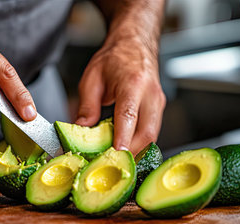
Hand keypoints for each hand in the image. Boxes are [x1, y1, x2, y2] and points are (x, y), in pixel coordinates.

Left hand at [75, 38, 165, 154]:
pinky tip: (124, 147)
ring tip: (116, 158)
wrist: (135, 44)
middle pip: (146, 132)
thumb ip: (87, 106)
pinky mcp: (159, 109)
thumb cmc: (115, 58)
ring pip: (152, 135)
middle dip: (130, 152)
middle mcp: (150, 94)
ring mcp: (158, 102)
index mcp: (132, 83)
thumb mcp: (92, 78)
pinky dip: (139, 143)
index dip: (123, 137)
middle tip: (111, 163)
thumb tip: (80, 130)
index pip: (129, 115)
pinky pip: (152, 131)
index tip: (115, 154)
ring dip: (135, 150)